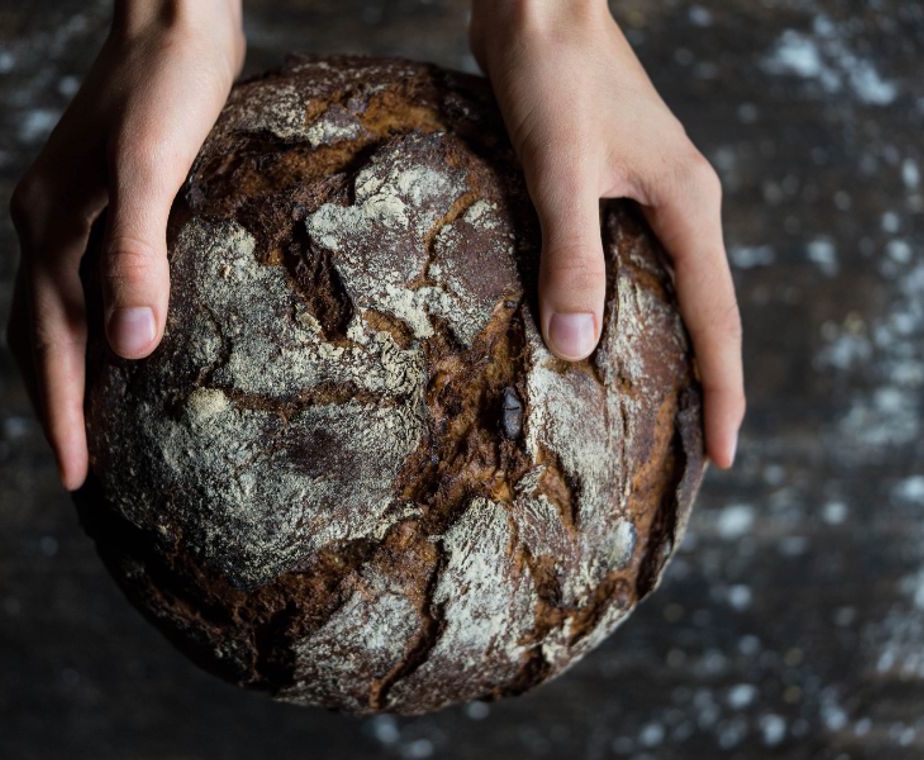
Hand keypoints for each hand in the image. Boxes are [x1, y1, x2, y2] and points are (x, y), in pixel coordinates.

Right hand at [7, 0, 244, 489]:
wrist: (174, 15)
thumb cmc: (170, 85)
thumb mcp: (154, 169)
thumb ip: (136, 253)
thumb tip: (129, 349)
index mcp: (49, 229)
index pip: (49, 344)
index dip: (61, 415)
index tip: (76, 479)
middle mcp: (44, 225)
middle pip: (37, 336)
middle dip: (54, 406)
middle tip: (79, 470)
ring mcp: (66, 211)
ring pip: (54, 312)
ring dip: (66, 372)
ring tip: (90, 424)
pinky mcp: (97, 199)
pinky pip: (79, 282)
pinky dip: (90, 327)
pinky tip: (123, 341)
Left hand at [470, 0, 743, 467]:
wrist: (536, 7)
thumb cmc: (553, 75)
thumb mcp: (560, 172)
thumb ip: (571, 258)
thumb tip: (576, 348)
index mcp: (686, 206)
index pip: (717, 320)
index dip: (723, 392)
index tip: (724, 457)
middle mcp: (678, 204)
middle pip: (703, 311)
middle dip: (702, 382)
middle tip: (690, 451)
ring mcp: (645, 193)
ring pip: (665, 287)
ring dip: (663, 346)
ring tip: (649, 407)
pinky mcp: (609, 184)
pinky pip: (627, 261)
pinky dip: (620, 304)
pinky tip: (596, 330)